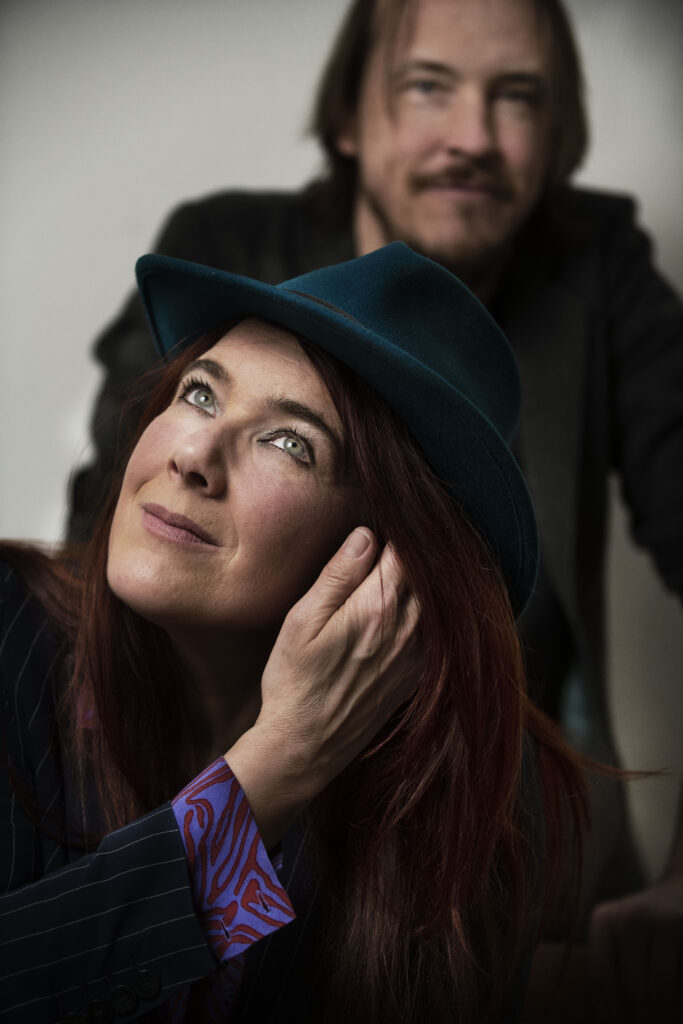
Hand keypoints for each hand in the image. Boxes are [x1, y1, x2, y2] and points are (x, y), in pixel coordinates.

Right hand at [225, 527, 421, 846]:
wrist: (306, 746)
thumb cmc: (294, 682)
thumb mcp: (302, 621)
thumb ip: (337, 576)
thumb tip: (367, 535)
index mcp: (377, 609)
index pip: (403, 551)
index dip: (397, 530)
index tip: (388, 516)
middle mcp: (408, 629)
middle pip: (427, 572)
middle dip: (416, 550)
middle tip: (402, 530)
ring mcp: (418, 653)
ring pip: (438, 598)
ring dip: (426, 577)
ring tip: (407, 559)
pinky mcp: (419, 672)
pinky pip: (438, 627)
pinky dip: (433, 607)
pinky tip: (415, 598)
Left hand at [589, 873, 682, 1023]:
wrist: (679, 891)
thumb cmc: (644, 925)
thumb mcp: (618, 935)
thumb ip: (609, 967)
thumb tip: (605, 1019)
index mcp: (603, 919)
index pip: (601, 977)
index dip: (609, 1012)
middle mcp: (629, 916)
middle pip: (631, 985)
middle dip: (640, 1018)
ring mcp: (661, 919)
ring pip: (659, 986)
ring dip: (663, 1015)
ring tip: (665, 1022)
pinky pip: (681, 977)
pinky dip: (680, 1002)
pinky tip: (677, 1012)